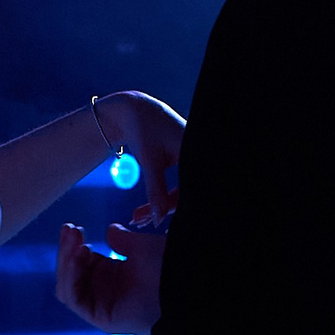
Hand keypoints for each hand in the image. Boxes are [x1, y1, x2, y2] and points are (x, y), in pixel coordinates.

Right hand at [56, 220, 163, 334]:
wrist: (183, 284)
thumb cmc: (168, 266)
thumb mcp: (141, 247)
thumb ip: (123, 241)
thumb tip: (110, 230)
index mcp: (113, 276)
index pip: (81, 264)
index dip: (73, 246)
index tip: (72, 228)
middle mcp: (104, 292)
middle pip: (70, 275)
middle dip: (67, 251)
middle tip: (70, 229)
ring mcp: (102, 306)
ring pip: (68, 288)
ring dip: (66, 263)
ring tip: (77, 243)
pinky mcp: (102, 319)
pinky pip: (76, 300)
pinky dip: (71, 278)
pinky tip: (79, 256)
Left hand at [92, 89, 183, 226]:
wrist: (136, 112)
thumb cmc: (144, 130)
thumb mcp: (150, 161)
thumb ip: (156, 190)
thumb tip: (158, 220)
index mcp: (196, 152)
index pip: (191, 189)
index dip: (175, 207)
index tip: (156, 223)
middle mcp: (198, 157)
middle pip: (187, 194)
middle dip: (163, 210)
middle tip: (139, 221)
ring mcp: (194, 162)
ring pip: (182, 194)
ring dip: (160, 207)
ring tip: (137, 219)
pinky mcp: (185, 165)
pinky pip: (178, 189)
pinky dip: (162, 199)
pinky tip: (146, 212)